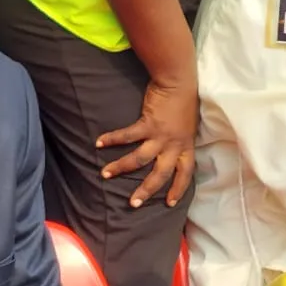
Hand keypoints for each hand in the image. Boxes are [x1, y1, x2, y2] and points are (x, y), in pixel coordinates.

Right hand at [96, 80, 196, 207]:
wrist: (179, 82)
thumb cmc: (183, 101)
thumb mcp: (187, 126)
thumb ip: (179, 139)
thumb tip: (170, 148)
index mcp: (186, 146)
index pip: (185, 173)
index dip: (178, 189)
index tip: (170, 203)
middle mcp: (174, 144)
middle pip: (160, 174)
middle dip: (146, 190)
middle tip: (132, 203)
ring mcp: (161, 136)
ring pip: (140, 159)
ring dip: (121, 167)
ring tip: (105, 174)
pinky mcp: (148, 124)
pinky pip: (127, 136)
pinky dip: (112, 139)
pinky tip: (98, 143)